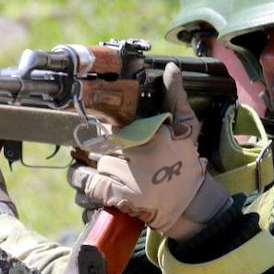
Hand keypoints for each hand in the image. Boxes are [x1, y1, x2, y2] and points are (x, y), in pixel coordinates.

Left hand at [67, 64, 229, 240]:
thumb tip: (170, 68)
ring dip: (82, 172)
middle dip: (92, 155)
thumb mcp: (187, 128)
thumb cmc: (186, 164)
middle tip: (99, 161)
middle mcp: (131, 152)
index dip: (99, 133)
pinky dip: (85, 189)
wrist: (191, 205)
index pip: (107, 126)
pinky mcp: (117, 197)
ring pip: (85, 167)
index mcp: (144, 133)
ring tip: (91, 176)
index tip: (102, 139)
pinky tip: (93, 191)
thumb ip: (175, 98)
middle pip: (93, 147)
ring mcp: (123, 175)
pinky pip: (87, 187)